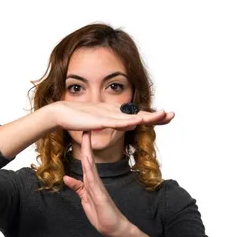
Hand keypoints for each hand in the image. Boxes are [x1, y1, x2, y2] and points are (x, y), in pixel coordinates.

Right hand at [53, 100, 174, 132]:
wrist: (63, 113)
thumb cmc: (79, 119)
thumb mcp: (101, 123)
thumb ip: (113, 123)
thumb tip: (125, 125)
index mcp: (116, 114)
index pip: (138, 115)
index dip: (153, 116)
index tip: (167, 118)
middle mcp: (115, 112)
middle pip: (140, 114)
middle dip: (157, 115)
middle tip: (172, 115)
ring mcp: (109, 115)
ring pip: (132, 116)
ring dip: (147, 116)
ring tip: (162, 115)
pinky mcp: (100, 120)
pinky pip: (116, 121)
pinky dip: (128, 121)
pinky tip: (138, 121)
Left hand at [63, 130, 134, 236]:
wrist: (115, 228)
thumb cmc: (103, 215)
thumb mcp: (85, 200)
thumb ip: (78, 188)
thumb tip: (66, 178)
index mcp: (92, 183)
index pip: (86, 163)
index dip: (84, 149)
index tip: (82, 135)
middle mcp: (95, 182)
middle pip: (89, 160)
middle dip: (87, 144)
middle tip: (85, 128)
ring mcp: (98, 188)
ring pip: (91, 166)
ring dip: (88, 152)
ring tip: (86, 137)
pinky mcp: (100, 195)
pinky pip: (93, 180)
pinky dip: (90, 169)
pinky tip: (87, 160)